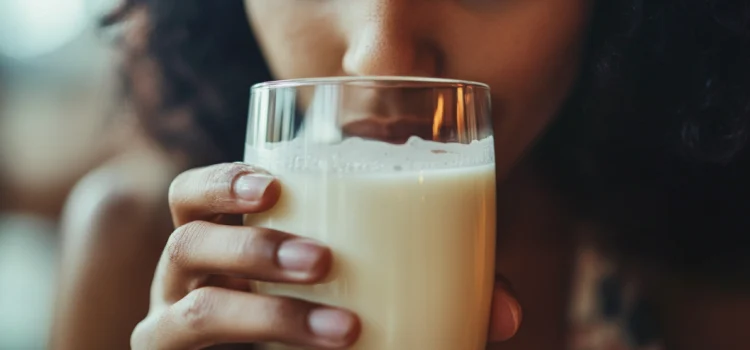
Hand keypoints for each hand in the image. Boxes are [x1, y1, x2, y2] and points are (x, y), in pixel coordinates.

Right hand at [131, 163, 521, 348]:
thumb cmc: (333, 323)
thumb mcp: (375, 297)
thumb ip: (438, 292)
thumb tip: (510, 313)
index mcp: (236, 238)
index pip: (201, 193)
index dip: (224, 180)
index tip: (275, 184)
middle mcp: (195, 276)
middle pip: (186, 236)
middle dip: (251, 244)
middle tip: (320, 260)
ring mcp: (177, 323)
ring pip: (190, 308)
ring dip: (265, 314)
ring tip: (344, 326)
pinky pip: (179, 348)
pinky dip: (247, 347)